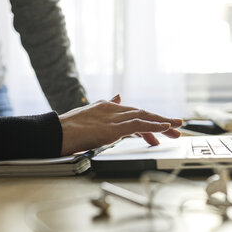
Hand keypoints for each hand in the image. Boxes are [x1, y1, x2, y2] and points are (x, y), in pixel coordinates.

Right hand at [59, 95, 182, 155]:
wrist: (54, 134)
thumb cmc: (67, 130)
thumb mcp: (89, 116)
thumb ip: (105, 108)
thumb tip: (118, 97)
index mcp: (107, 107)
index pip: (134, 113)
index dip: (149, 120)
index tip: (162, 129)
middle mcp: (112, 109)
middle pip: (142, 113)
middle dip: (161, 120)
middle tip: (177, 127)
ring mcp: (113, 117)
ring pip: (144, 116)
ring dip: (163, 123)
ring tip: (177, 128)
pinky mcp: (112, 127)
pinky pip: (138, 124)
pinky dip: (154, 125)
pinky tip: (165, 127)